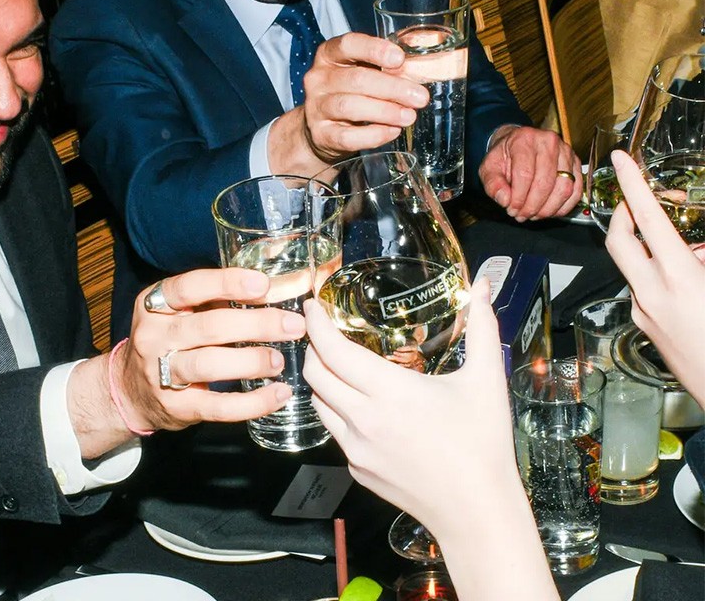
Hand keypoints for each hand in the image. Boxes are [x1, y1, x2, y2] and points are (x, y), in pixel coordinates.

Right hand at [119, 269, 305, 430]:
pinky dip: (252, 403)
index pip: (189, 287)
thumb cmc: (168, 342)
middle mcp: (154, 337)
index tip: (262, 284)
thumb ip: (213, 300)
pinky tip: (278, 395)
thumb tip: (272, 289)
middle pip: (208, 327)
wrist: (130, 391)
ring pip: (209, 364)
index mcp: (154, 305)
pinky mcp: (176, 407)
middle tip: (292, 325)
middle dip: (256, 324)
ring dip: (252, 361)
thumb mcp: (177, 313)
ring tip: (279, 360)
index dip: (226, 283)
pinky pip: (218, 406)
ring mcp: (161, 373)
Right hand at [269, 33, 424, 172]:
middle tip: (419, 97)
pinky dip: (374, 134)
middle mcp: (318, 79)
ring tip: (409, 116)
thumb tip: (417, 72)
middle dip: (393, 88)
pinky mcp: (321, 135)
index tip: (399, 59)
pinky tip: (392, 131)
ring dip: (385, 111)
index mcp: (329, 55)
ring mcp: (316, 108)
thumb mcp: (361, 72)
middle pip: (356, 79)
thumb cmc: (349, 94)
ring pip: (350, 107)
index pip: (349, 45)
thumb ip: (386, 68)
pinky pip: (348, 136)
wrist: (321, 130)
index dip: (375, 50)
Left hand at [301, 284, 518, 526]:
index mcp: (390, 392)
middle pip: (314, 375)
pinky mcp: (357, 469)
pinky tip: (359, 405)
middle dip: (313, 348)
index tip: (311, 307)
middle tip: (322, 332)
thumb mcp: (486, 380)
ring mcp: (356, 448)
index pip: (332, 350)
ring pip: (319, 404)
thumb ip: (483, 327)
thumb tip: (485, 286)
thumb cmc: (484, 446)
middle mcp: (364, 419)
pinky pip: (336, 432)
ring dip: (322, 381)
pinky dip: (339, 412)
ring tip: (337, 366)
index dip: (316, 324)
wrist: (477, 512)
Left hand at [479, 125, 581, 220]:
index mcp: (524, 140)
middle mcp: (548, 142)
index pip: (525, 174)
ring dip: (548, 208)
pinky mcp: (576, 162)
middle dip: (532, 206)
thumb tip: (505, 200)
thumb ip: (493, 184)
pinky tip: (550, 211)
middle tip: (521, 215)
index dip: (518, 198)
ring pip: (563, 188)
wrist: (517, 144)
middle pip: (545, 183)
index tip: (511, 209)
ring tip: (534, 214)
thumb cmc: (504, 156)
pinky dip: (564, 206)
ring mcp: (565, 151)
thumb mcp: (489, 168)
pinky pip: (576, 190)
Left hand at [605, 149, 704, 404]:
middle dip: (624, 215)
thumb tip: (698, 249)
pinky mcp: (644, 328)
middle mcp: (653, 294)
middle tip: (636, 201)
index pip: (650, 220)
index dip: (633, 185)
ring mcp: (644, 312)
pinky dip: (661, 278)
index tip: (620, 159)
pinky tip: (691, 287)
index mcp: (680, 279)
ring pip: (635, 266)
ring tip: (692, 255)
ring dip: (652, 250)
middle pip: (620, 240)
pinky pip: (646, 291)